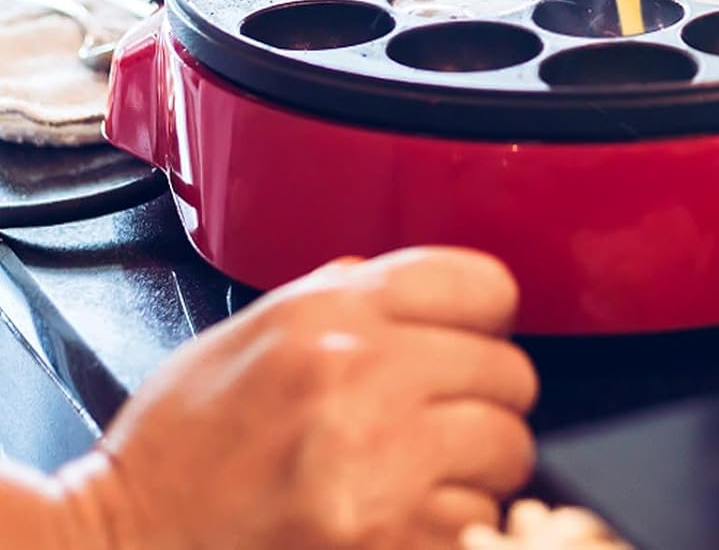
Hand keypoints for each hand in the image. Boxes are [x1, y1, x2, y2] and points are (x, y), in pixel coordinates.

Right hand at [60, 249, 536, 549]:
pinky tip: (407, 518)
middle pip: (510, 372)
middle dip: (486, 396)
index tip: (475, 337)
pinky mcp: (383, 542)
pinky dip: (455, 524)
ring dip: (481, 465)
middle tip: (447, 417)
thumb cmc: (177, 447)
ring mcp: (376, 468)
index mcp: (333, 313)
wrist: (116, 549)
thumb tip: (422, 290)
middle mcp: (362, 377)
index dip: (486, 317)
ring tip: (428, 473)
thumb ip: (347, 294)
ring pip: (508, 449)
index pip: (486, 286)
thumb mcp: (253, 329)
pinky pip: (475, 521)